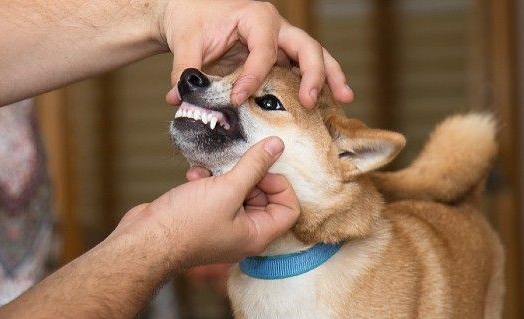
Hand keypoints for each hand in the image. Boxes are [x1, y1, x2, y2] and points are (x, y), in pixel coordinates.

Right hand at [114, 137, 299, 267]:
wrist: (145, 240)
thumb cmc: (187, 224)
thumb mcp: (227, 189)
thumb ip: (254, 166)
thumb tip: (277, 146)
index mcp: (258, 235)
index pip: (289, 209)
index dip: (280, 184)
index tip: (261, 169)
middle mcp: (244, 233)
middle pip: (264, 198)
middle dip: (248, 176)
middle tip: (233, 167)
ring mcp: (223, 226)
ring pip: (237, 192)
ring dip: (224, 176)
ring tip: (209, 173)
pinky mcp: (204, 218)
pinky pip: (216, 195)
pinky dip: (207, 182)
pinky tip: (193, 177)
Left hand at [157, 0, 353, 107]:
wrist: (192, 11)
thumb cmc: (192, 20)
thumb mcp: (186, 43)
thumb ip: (184, 70)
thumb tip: (178, 98)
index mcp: (256, 18)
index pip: (263, 52)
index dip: (252, 78)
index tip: (238, 99)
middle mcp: (275, 26)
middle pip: (305, 47)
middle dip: (313, 74)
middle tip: (309, 101)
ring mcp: (282, 40)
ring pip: (314, 55)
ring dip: (330, 77)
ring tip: (345, 99)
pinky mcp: (280, 54)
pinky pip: (304, 66)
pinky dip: (320, 81)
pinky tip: (334, 100)